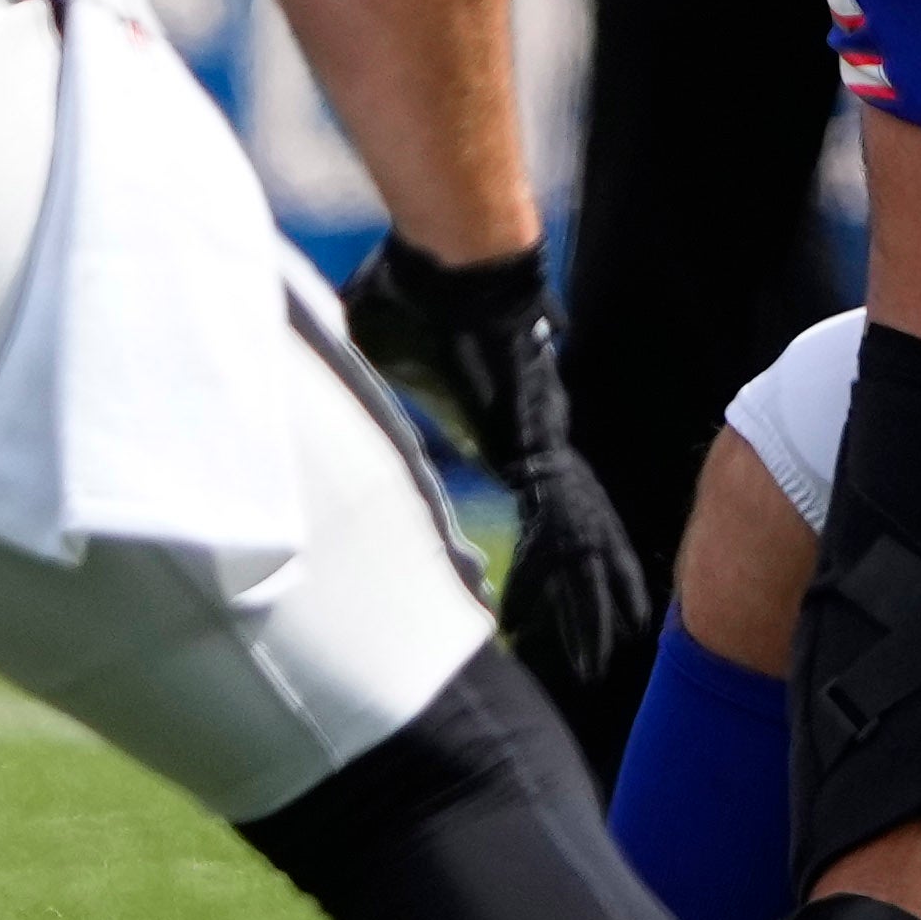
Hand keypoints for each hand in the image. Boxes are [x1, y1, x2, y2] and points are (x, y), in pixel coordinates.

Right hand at [347, 236, 655, 697]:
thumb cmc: (416, 290)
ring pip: (578, 542)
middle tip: (605, 660)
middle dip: (591, 600)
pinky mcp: (532, 444)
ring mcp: (542, 444)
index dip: (549, 561)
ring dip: (587, 602)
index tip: (541, 608)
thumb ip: (362, 376)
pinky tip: (559, 617)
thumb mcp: (377, 345)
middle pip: (577, 538)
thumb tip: (314, 374)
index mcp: (516, 429)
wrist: (454, 259)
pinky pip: (554, 523)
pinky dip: (557, 576)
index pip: (543, 509)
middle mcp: (538, 444)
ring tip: (603, 660)